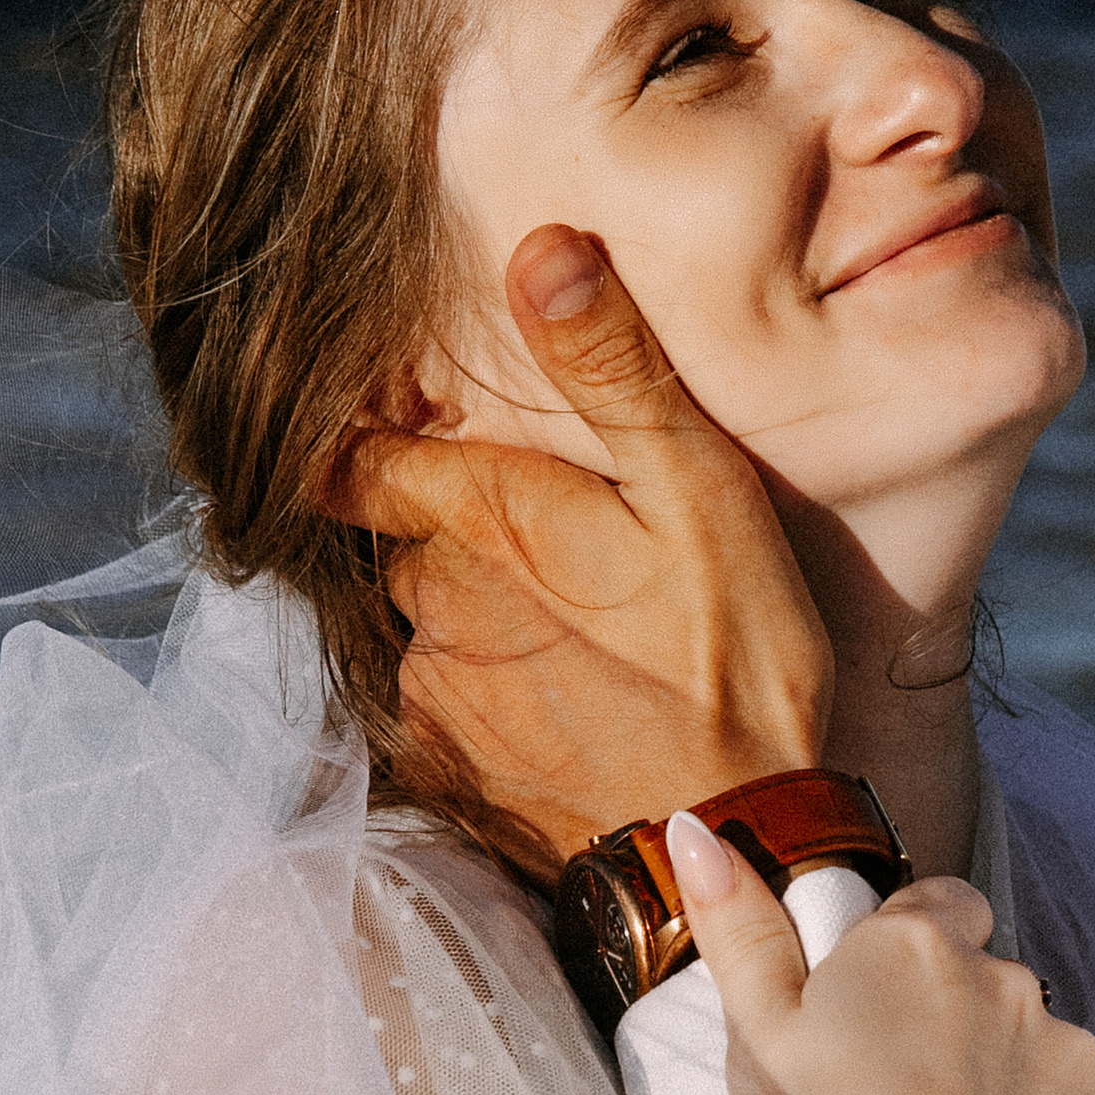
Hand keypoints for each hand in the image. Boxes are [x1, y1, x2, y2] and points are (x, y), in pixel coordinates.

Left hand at [335, 228, 832, 874]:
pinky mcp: (455, 778)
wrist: (732, 843)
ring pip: (434, 629)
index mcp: (485, 520)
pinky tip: (574, 714)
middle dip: (467, 538)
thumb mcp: (700, 491)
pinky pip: (448, 715)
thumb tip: (538, 250)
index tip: (408, 433)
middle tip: (569, 553)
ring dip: (487, 625)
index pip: (359, 459)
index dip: (372, 440)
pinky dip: (496, 705)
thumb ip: (613, 371)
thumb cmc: (735, 661)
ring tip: (591, 644)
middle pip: (413, 544)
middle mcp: (434, 606)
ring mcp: (438, 698)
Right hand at [658, 836, 1094, 1094]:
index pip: (938, 908)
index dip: (909, 957)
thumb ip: (738, 928)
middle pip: (987, 987)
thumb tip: (695, 829)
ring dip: (1003, 1087)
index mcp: (918, 951)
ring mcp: (1072, 1056)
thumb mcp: (754, 1042)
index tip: (880, 1020)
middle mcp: (1011, 982)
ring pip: (1035, 1052)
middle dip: (954, 1031)